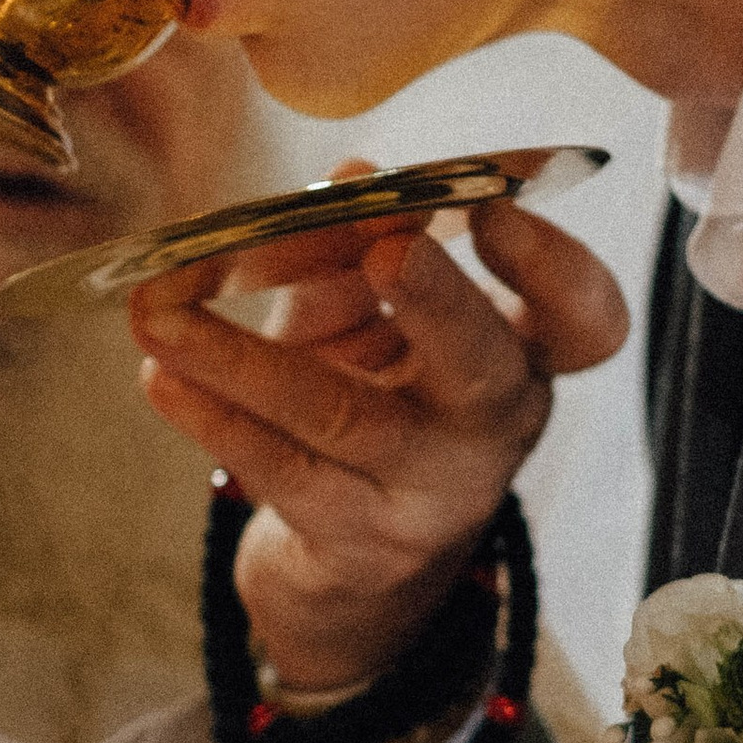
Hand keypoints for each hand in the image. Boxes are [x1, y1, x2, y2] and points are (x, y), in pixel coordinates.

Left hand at [129, 180, 629, 692]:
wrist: (353, 571)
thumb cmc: (371, 405)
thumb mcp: (369, 323)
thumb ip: (357, 250)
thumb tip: (354, 172)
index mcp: (521, 354)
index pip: (582, 318)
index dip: (550, 262)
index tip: (490, 206)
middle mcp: (492, 428)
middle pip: (485, 367)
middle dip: (438, 299)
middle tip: (387, 245)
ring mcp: (429, 495)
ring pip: (343, 416)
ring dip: (244, 356)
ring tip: (160, 309)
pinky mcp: (356, 543)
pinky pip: (282, 471)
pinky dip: (214, 417)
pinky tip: (161, 377)